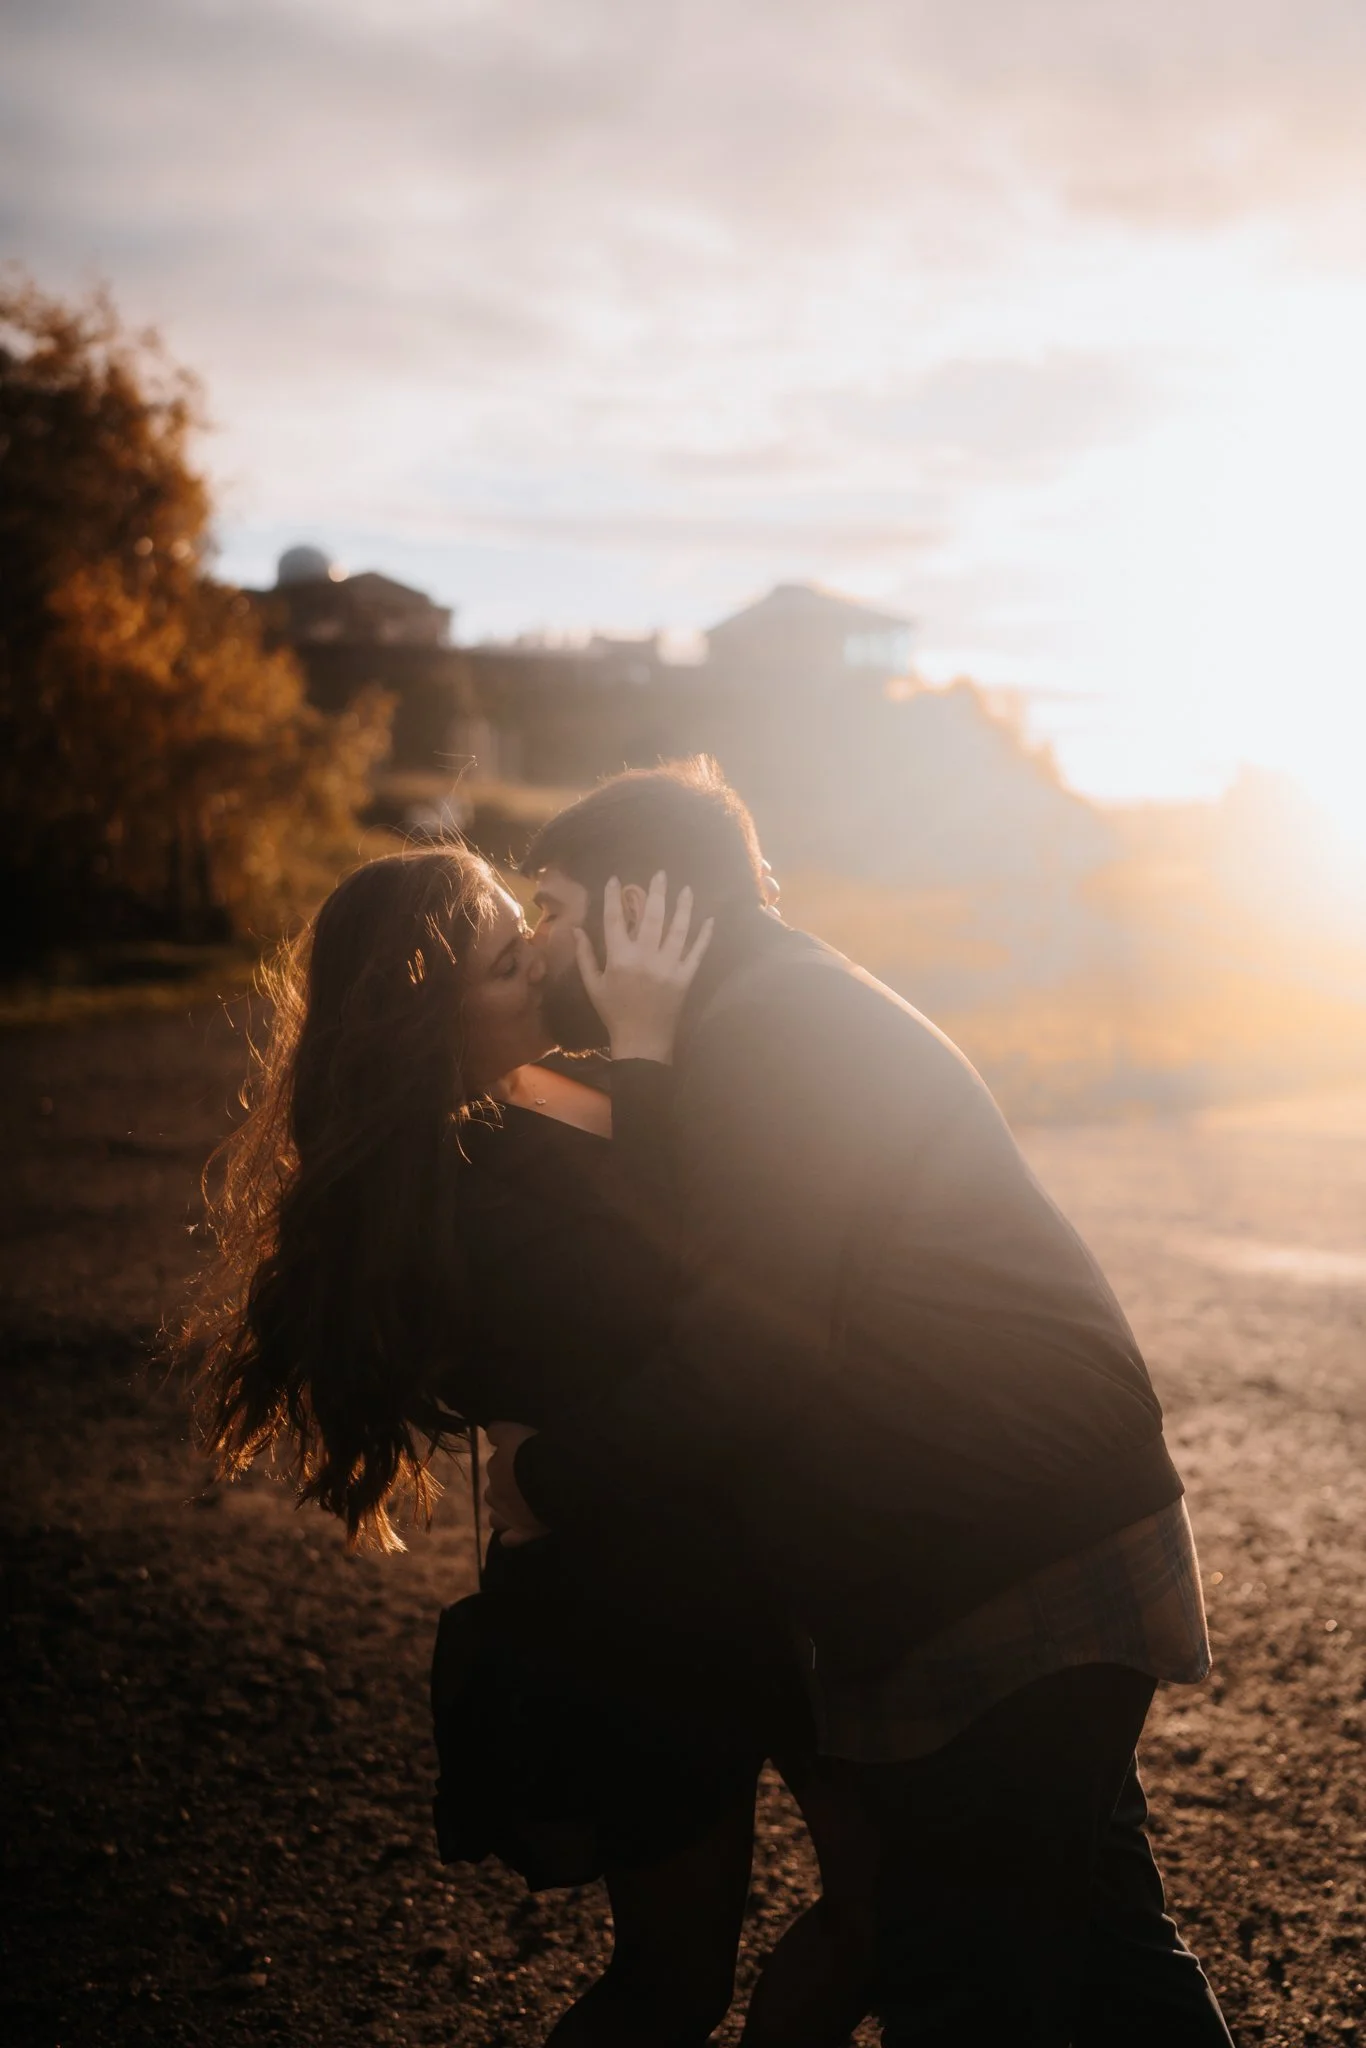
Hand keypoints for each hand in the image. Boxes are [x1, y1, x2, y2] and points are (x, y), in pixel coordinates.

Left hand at [484, 1420, 548, 1546]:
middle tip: (528, 1478)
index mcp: (498, 1459)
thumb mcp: (522, 1430)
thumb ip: (503, 1431)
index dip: (506, 1441)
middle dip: (506, 1482)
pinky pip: (509, 1538)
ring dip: (504, 1510)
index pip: (495, 1441)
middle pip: (494, 1483)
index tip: (517, 1442)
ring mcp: (507, 1512)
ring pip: (495, 1514)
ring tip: (521, 1506)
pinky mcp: (522, 1531)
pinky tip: (521, 1530)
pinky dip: (512, 1535)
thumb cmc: (545, 1451)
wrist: (558, 1481)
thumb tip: (493, 1433)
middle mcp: (496, 1487)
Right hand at [573, 871, 713, 1063]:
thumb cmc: (614, 1012)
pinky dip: (704, 936)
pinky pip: (697, 953)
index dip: (613, 897)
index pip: (615, 920)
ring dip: (683, 907)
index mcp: (619, 958)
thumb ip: (585, 956)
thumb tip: (576, 929)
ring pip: (678, 930)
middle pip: (651, 917)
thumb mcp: (593, 985)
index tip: (615, 879)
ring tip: (686, 889)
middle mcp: (645, 958)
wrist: (642, 1041)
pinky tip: (710, 919)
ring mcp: (668, 967)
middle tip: (661, 874)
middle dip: (656, 893)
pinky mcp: (685, 978)